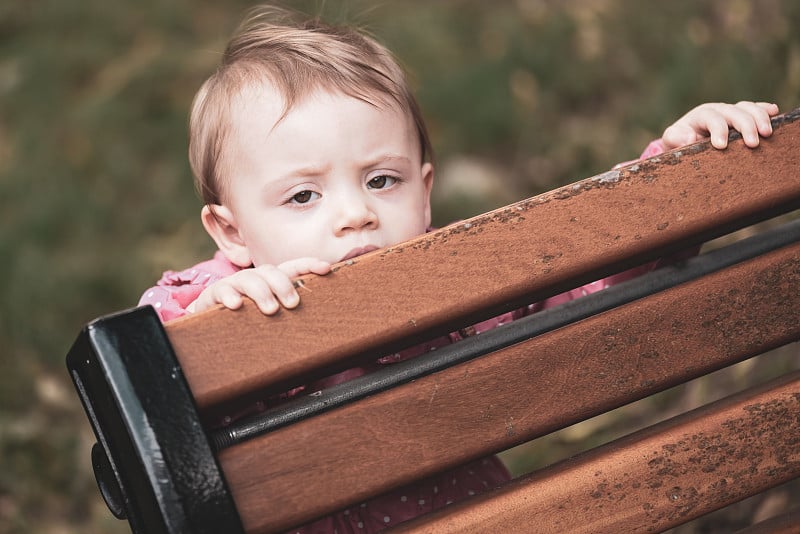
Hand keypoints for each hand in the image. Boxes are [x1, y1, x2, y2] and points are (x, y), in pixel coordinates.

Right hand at [187, 257, 330, 314]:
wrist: (212, 323)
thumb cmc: (250, 320)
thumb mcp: (272, 315)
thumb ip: (290, 316)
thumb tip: (320, 329)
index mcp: (272, 281)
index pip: (292, 268)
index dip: (309, 265)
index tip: (326, 269)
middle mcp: (255, 278)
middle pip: (270, 272)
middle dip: (284, 285)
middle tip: (293, 303)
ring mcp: (235, 284)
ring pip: (249, 279)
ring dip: (262, 292)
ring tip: (270, 309)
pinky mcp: (215, 294)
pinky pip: (222, 291)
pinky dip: (229, 296)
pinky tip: (236, 305)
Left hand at [662, 101, 778, 149]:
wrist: (685, 142)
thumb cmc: (678, 143)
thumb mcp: (670, 141)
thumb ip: (675, 138)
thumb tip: (690, 136)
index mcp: (700, 115)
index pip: (711, 117)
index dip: (718, 129)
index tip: (721, 146)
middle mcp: (718, 110)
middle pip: (733, 111)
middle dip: (745, 125)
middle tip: (753, 143)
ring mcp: (731, 113)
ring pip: (747, 108)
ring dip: (759, 118)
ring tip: (767, 133)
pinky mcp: (742, 118)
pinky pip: (755, 109)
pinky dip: (764, 110)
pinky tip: (774, 112)